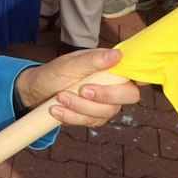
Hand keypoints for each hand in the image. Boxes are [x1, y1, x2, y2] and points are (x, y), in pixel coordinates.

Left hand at [14, 47, 141, 127]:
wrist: (35, 92)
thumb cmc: (53, 74)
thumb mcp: (68, 64)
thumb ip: (92, 60)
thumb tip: (117, 55)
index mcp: (109, 67)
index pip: (135, 71)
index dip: (141, 77)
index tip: (134, 81)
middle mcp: (111, 85)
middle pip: (129, 96)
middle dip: (105, 96)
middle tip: (82, 90)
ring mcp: (105, 103)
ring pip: (107, 112)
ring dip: (81, 107)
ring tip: (60, 97)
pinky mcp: (94, 118)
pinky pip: (92, 123)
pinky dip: (73, 117)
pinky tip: (57, 110)